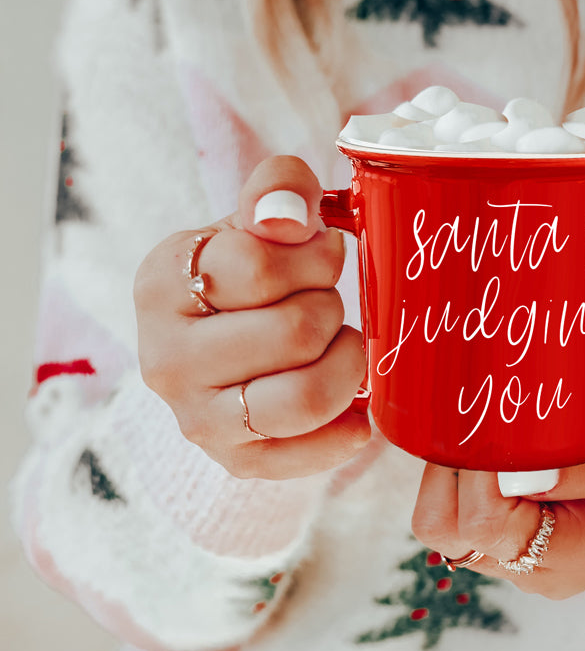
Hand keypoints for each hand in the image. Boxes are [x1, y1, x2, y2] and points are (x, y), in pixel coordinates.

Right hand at [135, 156, 368, 478]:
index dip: (314, 255)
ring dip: (347, 364)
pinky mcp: (233, 460)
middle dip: (332, 307)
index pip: (258, 264)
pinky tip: (356, 405)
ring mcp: (196, 417)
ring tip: (343, 345)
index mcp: (162, 282)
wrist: (225, 337)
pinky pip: (308, 454)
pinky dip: (348, 429)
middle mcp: (165, 358)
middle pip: (293, 331)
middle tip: (328, 301)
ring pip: (303, 398)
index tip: (321, 254)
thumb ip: (277, 189)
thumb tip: (287, 218)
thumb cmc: (250, 271)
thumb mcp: (258, 216)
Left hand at [411, 389, 584, 598]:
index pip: (490, 527)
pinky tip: (491, 436)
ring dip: (449, 467)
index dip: (477, 471)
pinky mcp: (512, 536)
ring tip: (488, 420)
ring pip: (442, 522)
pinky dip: (459, 472)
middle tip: (480, 412)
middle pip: (450, 531)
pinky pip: (457, 510)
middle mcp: (541, 569)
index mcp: (583, 553)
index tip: (494, 419)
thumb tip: (520, 473)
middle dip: (449, 467)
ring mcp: (522, 557)